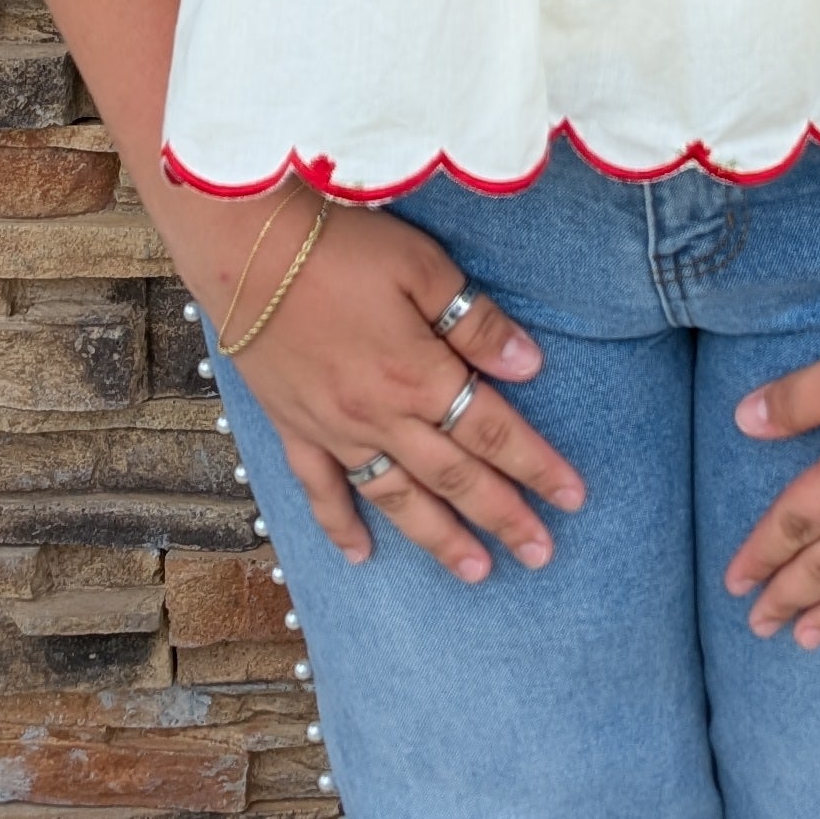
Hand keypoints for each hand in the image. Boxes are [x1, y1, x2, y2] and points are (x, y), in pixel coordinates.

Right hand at [179, 190, 583, 583]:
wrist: (245, 247)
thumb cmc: (340, 246)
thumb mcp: (422, 266)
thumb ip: (476, 323)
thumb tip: (529, 366)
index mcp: (419, 375)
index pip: (494, 432)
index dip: (537, 466)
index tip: (574, 498)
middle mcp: (381, 416)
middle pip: (455, 477)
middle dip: (503, 518)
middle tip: (542, 555)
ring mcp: (334, 429)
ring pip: (397, 497)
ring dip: (439, 539)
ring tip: (477, 572)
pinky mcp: (294, 426)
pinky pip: (320, 489)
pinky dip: (339, 526)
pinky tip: (360, 556)